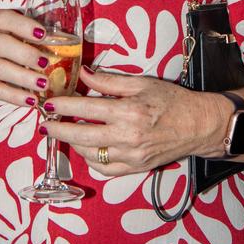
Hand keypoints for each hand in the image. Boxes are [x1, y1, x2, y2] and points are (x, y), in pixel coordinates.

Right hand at [0, 10, 53, 109]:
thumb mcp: (4, 32)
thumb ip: (25, 34)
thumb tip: (63, 39)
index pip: (3, 19)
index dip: (23, 25)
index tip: (42, 34)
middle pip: (0, 44)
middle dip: (25, 53)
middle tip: (46, 63)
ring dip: (22, 77)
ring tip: (43, 84)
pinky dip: (14, 96)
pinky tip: (31, 100)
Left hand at [42, 66, 226, 175]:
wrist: (198, 126)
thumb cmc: (172, 100)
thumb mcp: (141, 83)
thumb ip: (109, 81)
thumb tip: (83, 74)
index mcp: (128, 112)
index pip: (85, 109)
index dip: (62, 106)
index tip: (48, 104)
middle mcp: (127, 137)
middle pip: (81, 135)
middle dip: (58, 129)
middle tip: (45, 123)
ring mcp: (131, 157)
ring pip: (90, 154)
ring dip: (73, 143)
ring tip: (64, 132)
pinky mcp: (135, 169)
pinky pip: (105, 169)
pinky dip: (91, 160)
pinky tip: (86, 148)